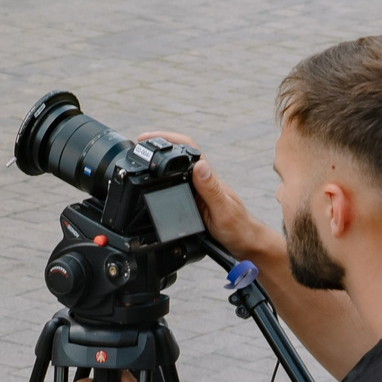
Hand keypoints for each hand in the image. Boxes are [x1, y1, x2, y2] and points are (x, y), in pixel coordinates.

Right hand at [140, 132, 278, 263]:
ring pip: (176, 170)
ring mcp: (198, 190)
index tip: (147, 138)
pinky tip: (153, 184)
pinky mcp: (196, 201)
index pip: (188, 148)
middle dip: (157, 146)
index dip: (167, 139)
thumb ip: (211, 189)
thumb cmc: (238, 228)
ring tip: (139, 160)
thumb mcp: (223, 210)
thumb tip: (199, 165)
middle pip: (178, 155)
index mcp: (208, 177)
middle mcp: (202, 180)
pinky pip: (177, 186)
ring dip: (159, 162)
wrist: (245, 244)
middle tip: (136, 145)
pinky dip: (162, 181)